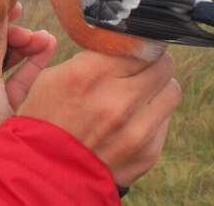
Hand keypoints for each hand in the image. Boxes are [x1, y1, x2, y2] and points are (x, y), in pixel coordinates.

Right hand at [18, 51, 180, 185]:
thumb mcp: (54, 76)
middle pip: (163, 62)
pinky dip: (153, 114)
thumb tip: (123, 38)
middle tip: (142, 63)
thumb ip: (93, 55)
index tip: (137, 42)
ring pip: (172, 88)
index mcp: (90, 75)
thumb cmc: (45, 120)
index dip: (139, 40)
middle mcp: (117, 101)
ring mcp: (136, 130)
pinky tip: (133, 119)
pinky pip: (166, 119)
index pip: (139, 41)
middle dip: (153, 60)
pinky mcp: (148, 152)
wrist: (41, 176)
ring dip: (159, 86)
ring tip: (142, 90)